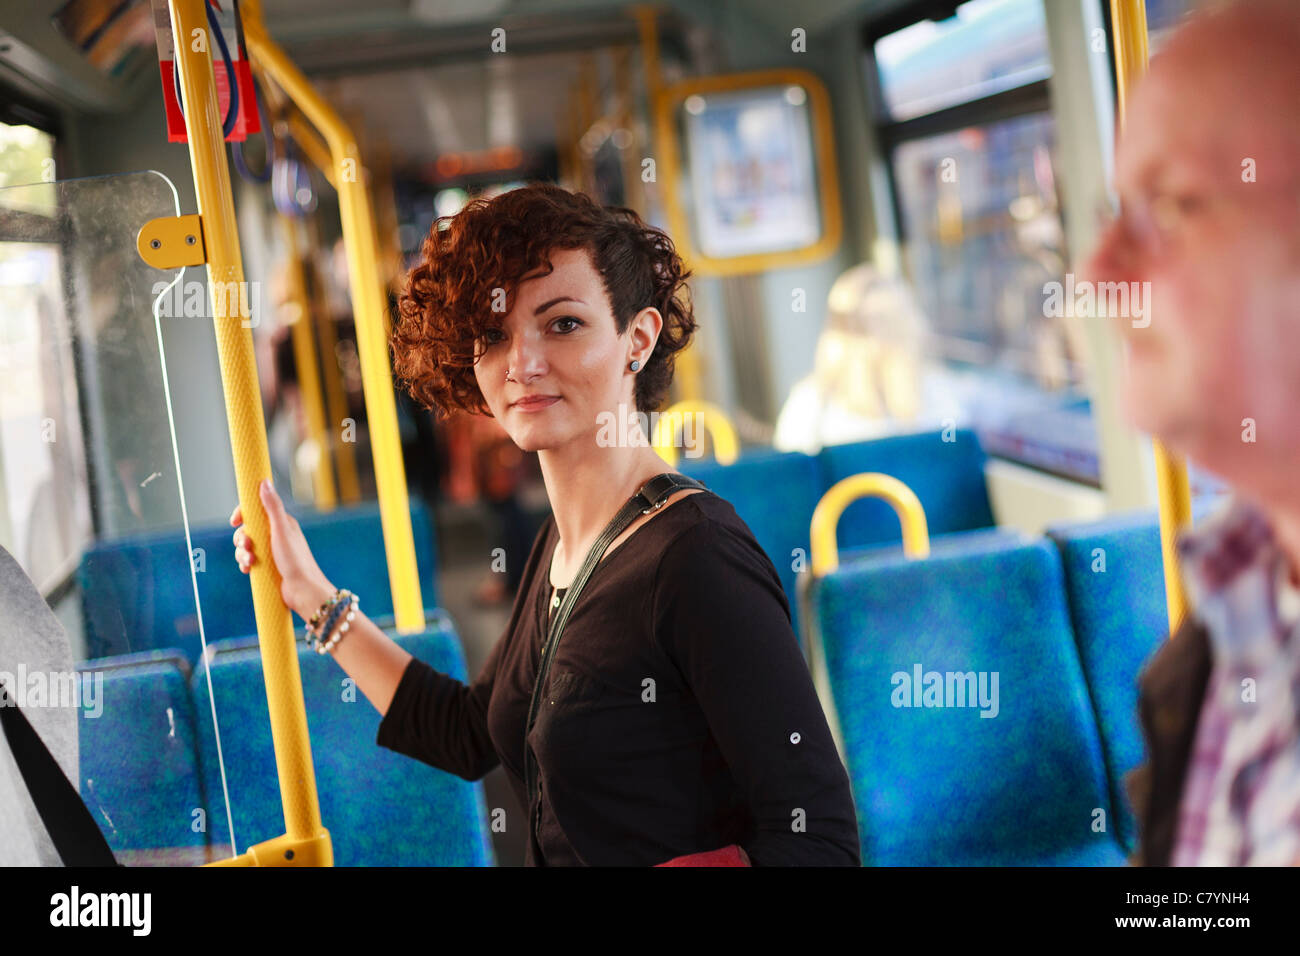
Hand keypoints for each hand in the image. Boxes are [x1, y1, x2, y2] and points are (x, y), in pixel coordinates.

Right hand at [231, 478, 334, 620]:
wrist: (303, 591)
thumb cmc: (296, 560)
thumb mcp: (281, 530)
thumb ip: (272, 507)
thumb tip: (264, 482)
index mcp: (281, 523)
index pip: (257, 510)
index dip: (243, 514)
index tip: (235, 521)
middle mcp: (276, 535)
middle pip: (248, 530)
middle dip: (241, 538)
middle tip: (246, 546)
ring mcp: (271, 551)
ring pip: (246, 547)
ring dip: (242, 553)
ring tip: (249, 563)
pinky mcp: (268, 565)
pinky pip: (249, 560)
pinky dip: (245, 564)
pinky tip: (248, 570)